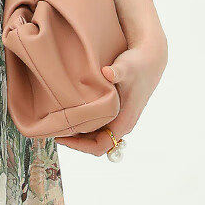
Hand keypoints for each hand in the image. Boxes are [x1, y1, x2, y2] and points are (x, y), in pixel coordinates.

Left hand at [52, 36, 167, 156]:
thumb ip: (117, 71)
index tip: (61, 136)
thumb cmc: (137, 64)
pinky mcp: (117, 111)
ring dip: (80, 133)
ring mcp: (120, 118)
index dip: (80, 145)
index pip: (100, 146)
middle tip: (54, 130)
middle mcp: (122, 124)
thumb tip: (107, 73)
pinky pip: (99, 125)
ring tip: (59, 122)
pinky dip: (85, 124)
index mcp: (124, 121)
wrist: (150, 58)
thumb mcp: (126, 66)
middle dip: (76, 140)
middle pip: (96, 144)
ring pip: (97, 135)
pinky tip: (72, 112)